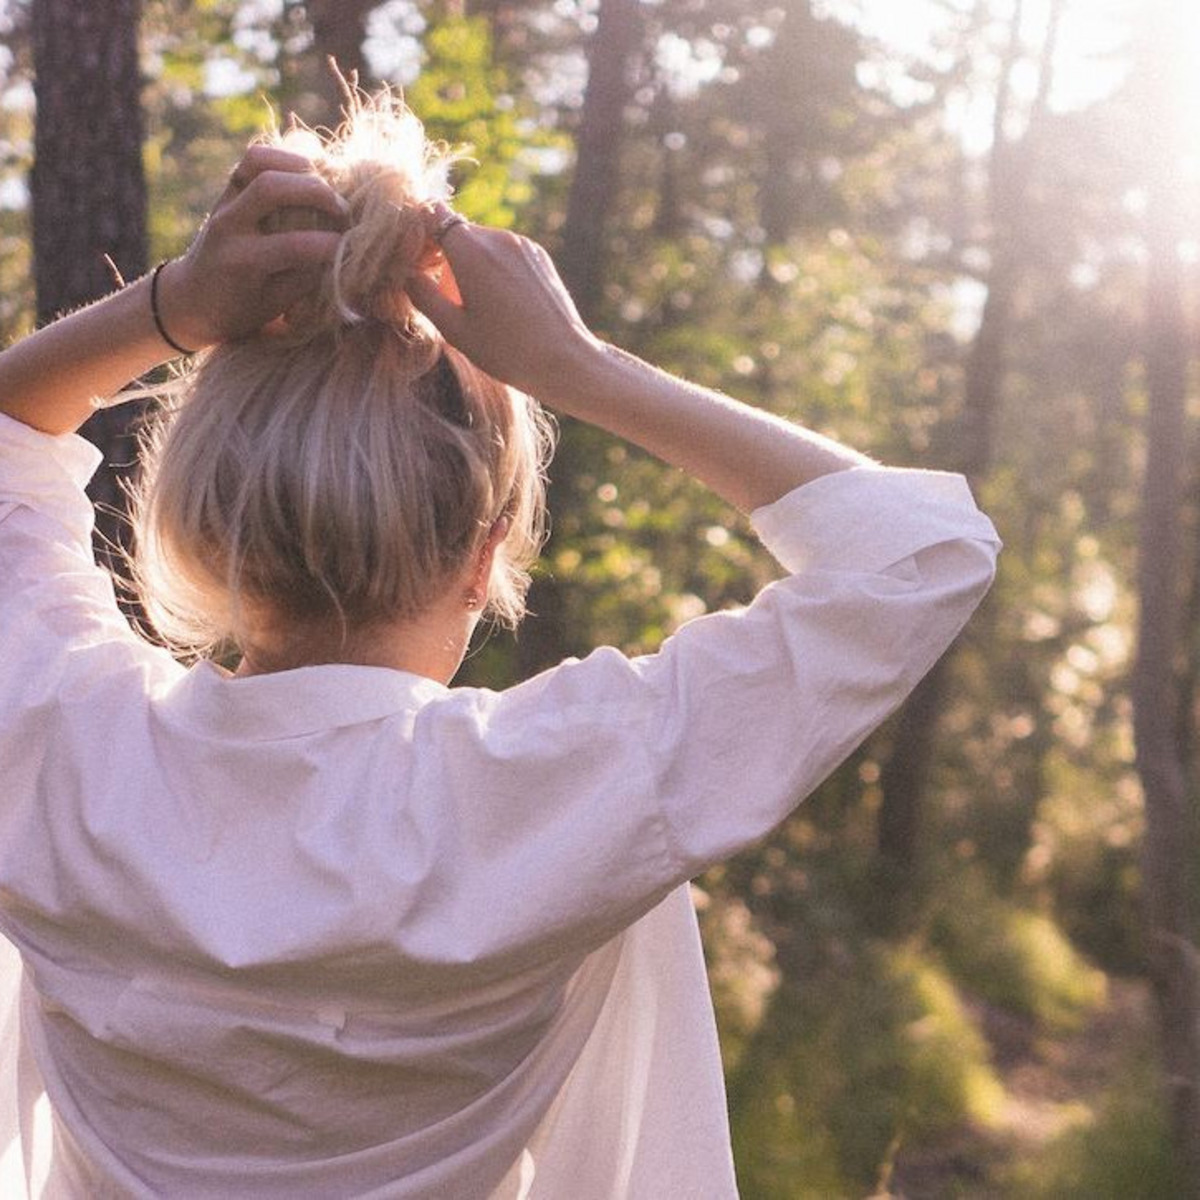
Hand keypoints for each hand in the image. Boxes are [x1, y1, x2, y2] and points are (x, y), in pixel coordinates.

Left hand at [157, 145, 347, 349]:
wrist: (193, 298)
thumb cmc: (241, 310)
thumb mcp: (276, 304)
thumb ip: (306, 276)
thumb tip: (343, 251)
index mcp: (241, 262)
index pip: (293, 245)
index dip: (331, 245)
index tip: (353, 249)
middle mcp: (229, 225)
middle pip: (271, 188)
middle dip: (317, 194)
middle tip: (344, 212)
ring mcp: (225, 201)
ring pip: (259, 161)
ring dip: (299, 166)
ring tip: (325, 186)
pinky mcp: (228, 188)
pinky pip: (254, 158)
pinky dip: (283, 157)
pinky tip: (306, 172)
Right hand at [406, 213, 600, 396]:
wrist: (564, 360)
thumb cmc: (505, 350)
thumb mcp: (454, 328)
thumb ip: (423, 294)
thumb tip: (406, 273)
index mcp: (470, 249)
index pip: (432, 215)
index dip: (420, 234)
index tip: (419, 264)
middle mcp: (497, 237)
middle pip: (457, 232)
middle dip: (446, 256)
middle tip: (447, 296)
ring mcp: (522, 244)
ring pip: (483, 243)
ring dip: (472, 263)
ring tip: (479, 306)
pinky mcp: (540, 256)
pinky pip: (506, 252)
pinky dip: (496, 268)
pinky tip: (503, 304)